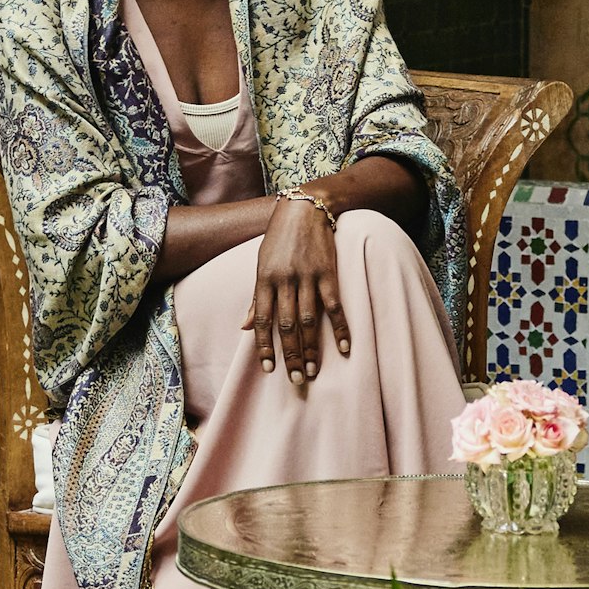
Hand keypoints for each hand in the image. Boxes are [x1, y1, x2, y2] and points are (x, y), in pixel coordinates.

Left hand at [251, 192, 349, 384]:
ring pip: (309, 321)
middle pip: (287, 326)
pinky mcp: (328, 273)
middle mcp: (284, 281)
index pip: (263, 321)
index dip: (265, 346)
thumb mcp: (261, 264)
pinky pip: (335, 306)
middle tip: (296, 379)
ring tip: (314, 371)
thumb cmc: (279, 238)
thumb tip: (244, 327)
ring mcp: (307, 277)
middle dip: (291, 355)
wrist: (304, 209)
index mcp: (264, 280)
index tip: (268, 369)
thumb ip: (256, 298)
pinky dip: (341, 327)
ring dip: (312, 348)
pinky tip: (345, 347)